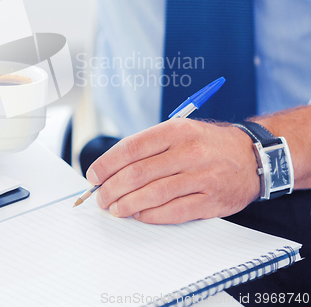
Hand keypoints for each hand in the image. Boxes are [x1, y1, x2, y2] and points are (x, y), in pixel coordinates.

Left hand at [86, 118, 260, 223]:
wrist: (252, 156)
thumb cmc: (207, 143)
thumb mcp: (179, 130)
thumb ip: (149, 146)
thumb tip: (112, 167)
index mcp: (175, 130)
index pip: (131, 148)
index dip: (107, 164)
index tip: (94, 175)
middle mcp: (188, 152)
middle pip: (138, 173)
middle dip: (112, 188)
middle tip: (100, 197)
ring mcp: (201, 177)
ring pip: (154, 194)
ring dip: (127, 204)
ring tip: (114, 209)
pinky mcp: (211, 201)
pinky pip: (174, 212)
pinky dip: (151, 215)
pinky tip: (138, 215)